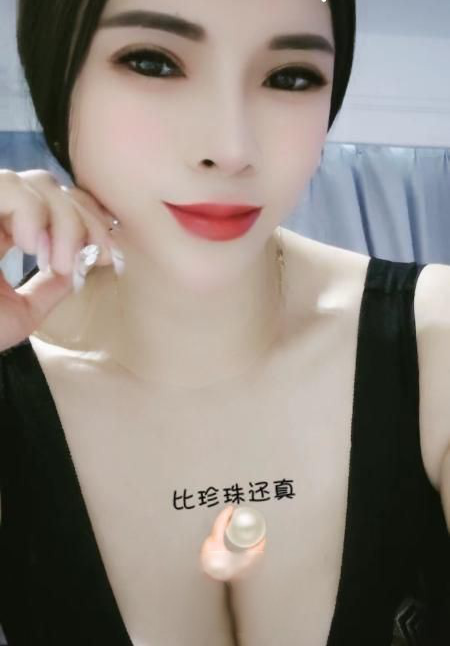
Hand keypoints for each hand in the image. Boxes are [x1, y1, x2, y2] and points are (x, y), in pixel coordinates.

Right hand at [0, 169, 119, 351]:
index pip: (57, 207)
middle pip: (52, 188)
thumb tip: (82, 265)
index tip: (111, 254)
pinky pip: (5, 184)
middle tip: (98, 254)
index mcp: (3, 235)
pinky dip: (30, 210)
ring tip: (53, 260)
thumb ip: (50, 288)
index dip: (90, 221)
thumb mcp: (21, 313)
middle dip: (85, 219)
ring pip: (34, 182)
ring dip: (60, 219)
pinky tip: (31, 246)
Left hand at [199, 505, 265, 582]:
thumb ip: (255, 552)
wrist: (218, 589)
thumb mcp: (245, 563)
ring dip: (220, 526)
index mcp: (215, 544)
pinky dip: (217, 533)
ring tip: (228, 522)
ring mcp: (205, 550)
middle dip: (224, 519)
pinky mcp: (204, 554)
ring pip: (213, 533)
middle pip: (215, 527)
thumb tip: (262, 541)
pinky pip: (211, 539)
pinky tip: (221, 535)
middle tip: (232, 514)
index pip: (219, 523)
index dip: (225, 514)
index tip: (231, 508)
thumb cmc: (229, 576)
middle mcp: (208, 545)